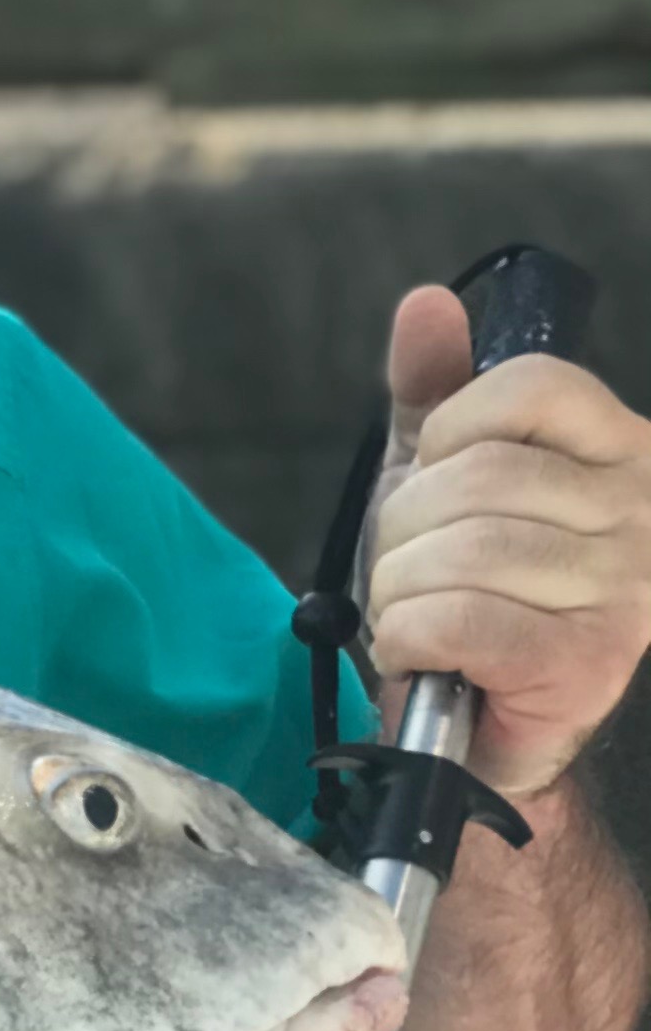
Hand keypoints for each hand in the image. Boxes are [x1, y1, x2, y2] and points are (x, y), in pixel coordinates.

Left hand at [366, 283, 650, 795]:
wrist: (482, 726)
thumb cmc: (469, 594)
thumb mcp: (442, 482)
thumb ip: (436, 395)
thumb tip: (428, 304)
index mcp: (623, 453)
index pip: (531, 388)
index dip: (449, 434)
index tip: (436, 484)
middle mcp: (645, 514)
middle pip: (478, 475)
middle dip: (406, 530)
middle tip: (416, 575)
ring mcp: (626, 589)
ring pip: (459, 549)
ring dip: (402, 591)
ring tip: (424, 618)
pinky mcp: (586, 661)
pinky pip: (456, 616)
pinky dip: (408, 637)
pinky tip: (427, 654)